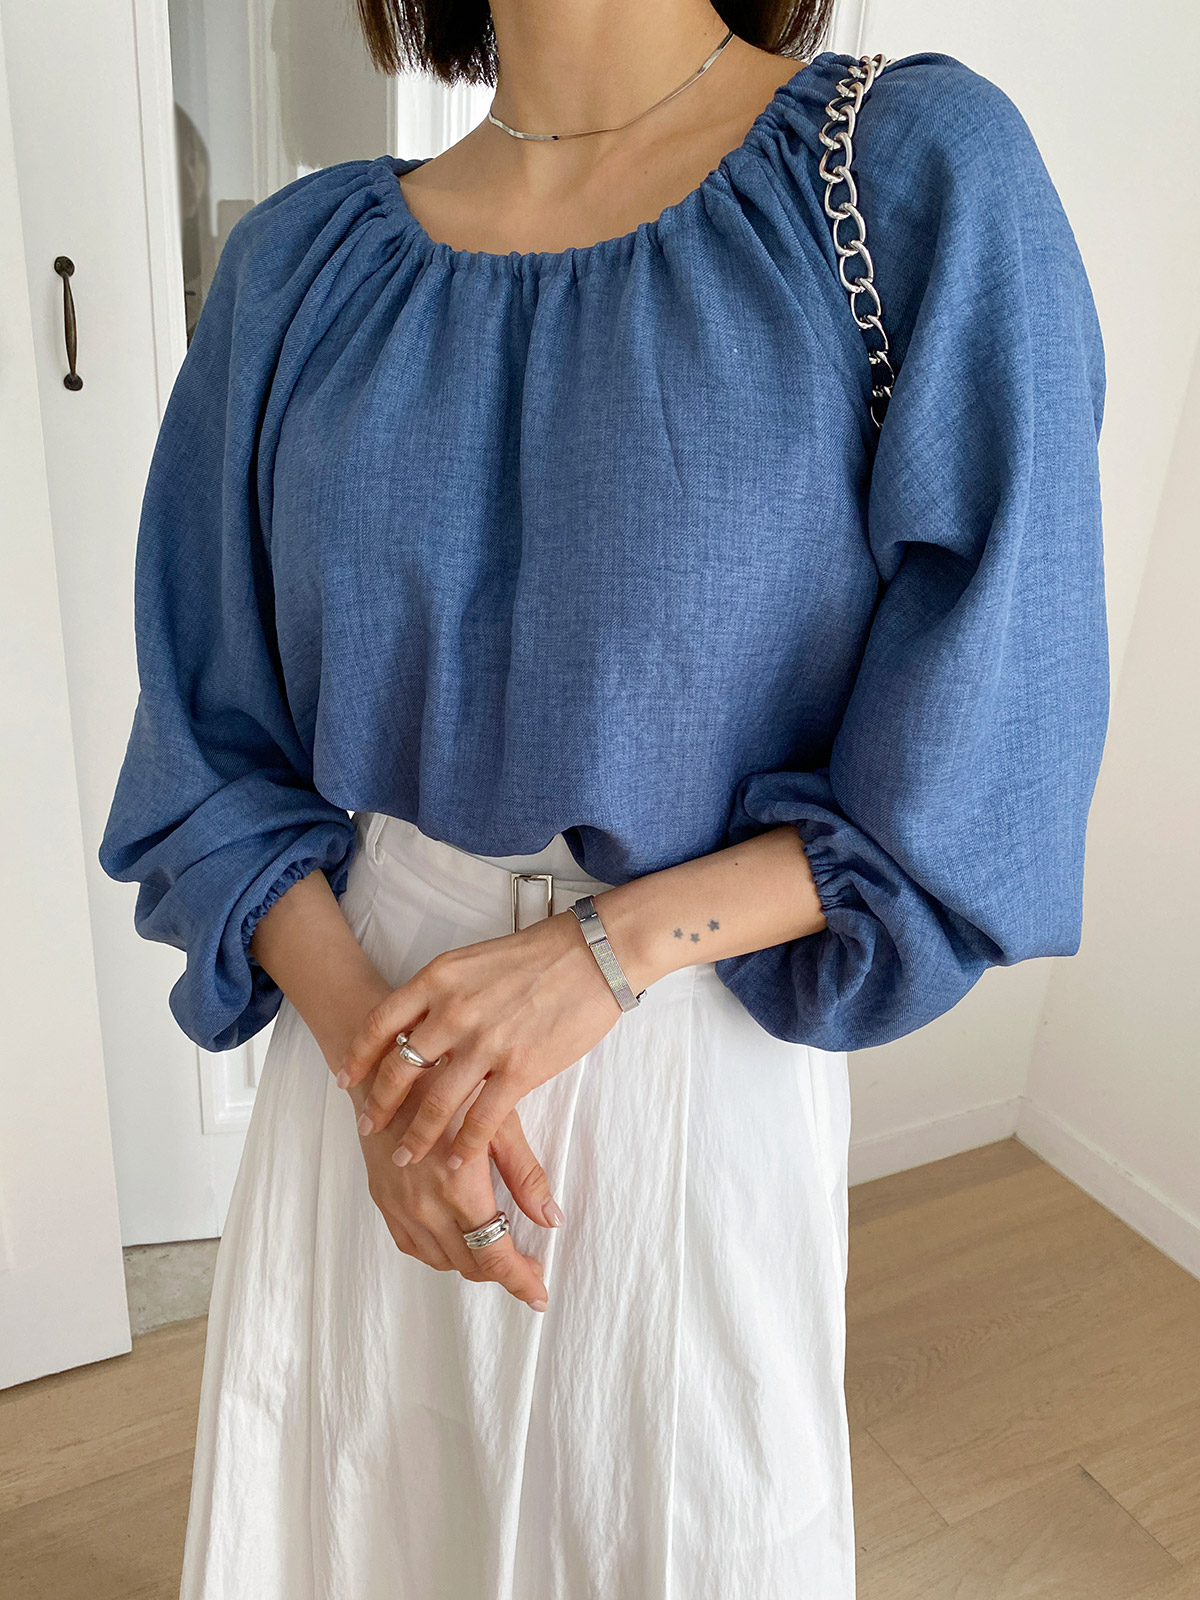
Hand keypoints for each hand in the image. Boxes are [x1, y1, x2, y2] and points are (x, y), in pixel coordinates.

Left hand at [338, 909, 625, 1169]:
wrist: (594, 953)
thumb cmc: (539, 953)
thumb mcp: (474, 959)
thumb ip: (443, 990)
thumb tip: (420, 1020)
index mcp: (439, 979)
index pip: (381, 1023)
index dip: (359, 1055)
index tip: (346, 1079)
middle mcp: (453, 1011)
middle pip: (400, 1068)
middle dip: (378, 1104)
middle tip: (366, 1126)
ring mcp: (486, 1043)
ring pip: (436, 1103)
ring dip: (416, 1136)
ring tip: (404, 1156)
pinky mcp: (521, 1069)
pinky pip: (482, 1119)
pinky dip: (464, 1146)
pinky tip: (455, 1162)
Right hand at [346, 1069, 555, 1310]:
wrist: (386, 1066)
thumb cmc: (451, 1082)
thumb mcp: (499, 1121)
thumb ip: (525, 1175)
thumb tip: (552, 1219)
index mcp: (458, 1188)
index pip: (494, 1255)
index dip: (520, 1280)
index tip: (540, 1295)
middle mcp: (425, 1206)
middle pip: (469, 1263)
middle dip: (502, 1272)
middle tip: (528, 1268)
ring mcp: (399, 1205)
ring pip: (439, 1260)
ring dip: (470, 1264)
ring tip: (497, 1253)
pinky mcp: (382, 1198)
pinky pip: (410, 1245)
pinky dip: (436, 1253)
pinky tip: (454, 1241)